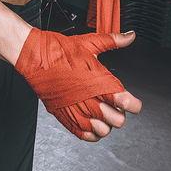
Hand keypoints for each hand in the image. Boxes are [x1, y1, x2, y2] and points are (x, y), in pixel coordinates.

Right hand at [15, 25, 141, 140]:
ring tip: (103, 113)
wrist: (36, 56)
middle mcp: (89, 98)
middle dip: (120, 113)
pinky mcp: (64, 116)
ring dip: (106, 123)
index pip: (125, 103)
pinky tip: (93, 122)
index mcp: (99, 81)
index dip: (133, 105)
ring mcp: (76, 109)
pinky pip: (84, 134)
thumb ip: (113, 41)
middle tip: (115, 104)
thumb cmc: (60, 50)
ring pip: (102, 130)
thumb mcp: (89, 42)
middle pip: (117, 120)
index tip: (134, 103)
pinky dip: (92, 133)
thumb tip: (130, 36)